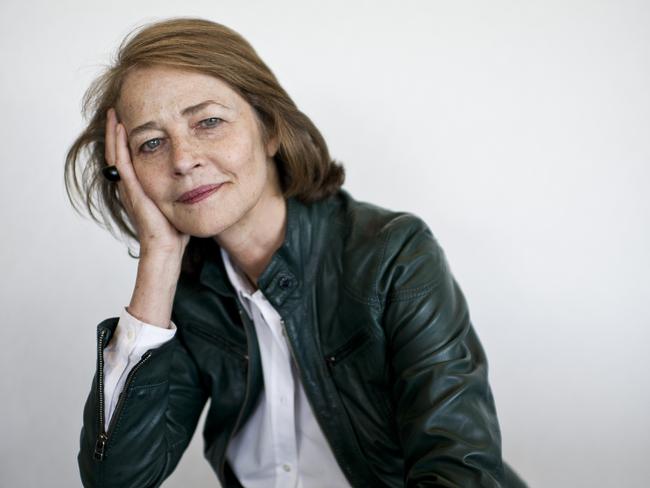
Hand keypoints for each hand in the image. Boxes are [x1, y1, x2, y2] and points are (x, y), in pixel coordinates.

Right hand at [105, 108, 189, 258]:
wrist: (166, 247)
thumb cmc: (173, 231)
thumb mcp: (175, 202)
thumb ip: (179, 189)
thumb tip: (194, 178)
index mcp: (138, 187)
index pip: (128, 157)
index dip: (125, 139)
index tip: (128, 120)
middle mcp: (129, 185)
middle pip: (117, 151)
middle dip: (115, 131)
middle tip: (115, 110)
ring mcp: (129, 188)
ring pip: (115, 154)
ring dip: (114, 133)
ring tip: (113, 113)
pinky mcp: (133, 191)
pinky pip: (122, 163)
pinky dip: (119, 146)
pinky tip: (121, 129)